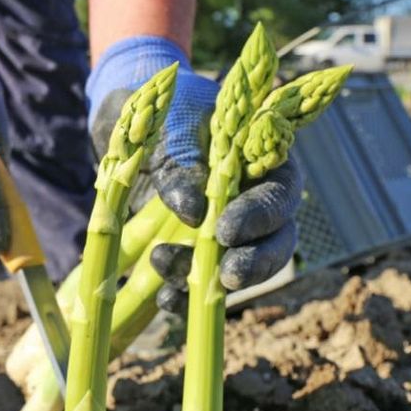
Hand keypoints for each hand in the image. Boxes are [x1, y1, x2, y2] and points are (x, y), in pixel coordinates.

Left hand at [87, 36, 301, 302]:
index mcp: (263, 161)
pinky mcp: (198, 251)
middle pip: (276, 242)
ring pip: (240, 267)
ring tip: (162, 264)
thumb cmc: (162, 111)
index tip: (224, 228)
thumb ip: (184, 164)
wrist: (132, 117)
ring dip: (208, 278)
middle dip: (254, 263)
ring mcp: (228, 230)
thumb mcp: (171, 127)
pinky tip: (166, 299)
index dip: (260, 216)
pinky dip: (187, 295)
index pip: (278, 195)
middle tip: (226, 275)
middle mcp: (254, 200)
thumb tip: (192, 213)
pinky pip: (204, 283)